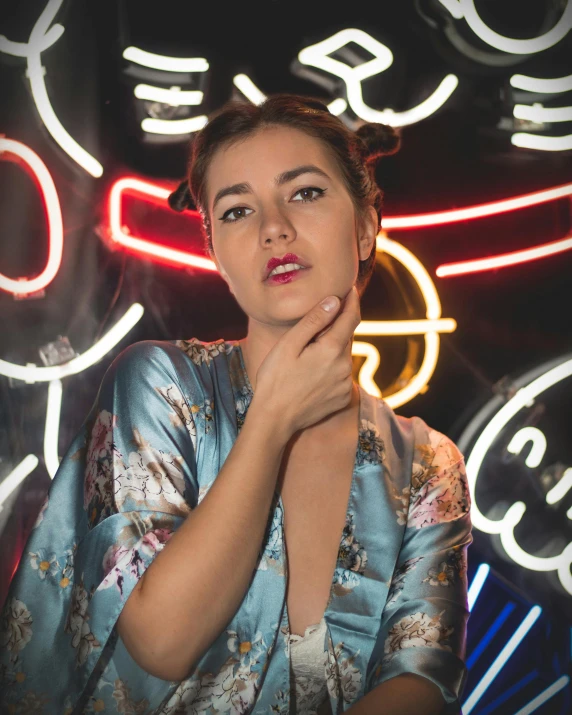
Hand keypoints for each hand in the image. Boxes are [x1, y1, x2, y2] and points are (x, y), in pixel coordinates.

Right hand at [254, 285, 360, 436]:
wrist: (275, 420)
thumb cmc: (275, 379)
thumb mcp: (289, 345)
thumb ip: (314, 321)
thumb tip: (335, 300)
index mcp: (332, 349)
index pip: (351, 317)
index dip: (352, 300)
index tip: (351, 288)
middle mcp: (345, 366)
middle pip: (347, 336)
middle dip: (338, 324)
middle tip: (321, 318)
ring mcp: (345, 384)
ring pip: (344, 355)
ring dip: (333, 347)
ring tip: (311, 349)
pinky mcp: (342, 397)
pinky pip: (342, 374)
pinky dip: (333, 366)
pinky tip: (313, 371)